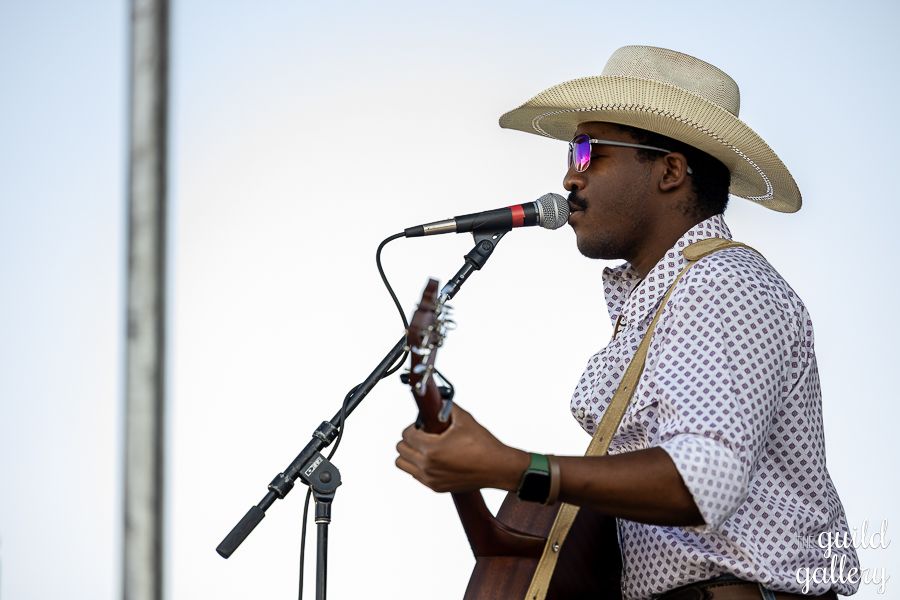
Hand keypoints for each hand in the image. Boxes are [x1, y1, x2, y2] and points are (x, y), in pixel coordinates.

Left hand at [395, 404, 528, 493]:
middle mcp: (427, 466)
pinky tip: (434, 458)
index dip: (414, 426)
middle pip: (401, 449)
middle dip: (410, 438)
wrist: (497, 468)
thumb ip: (447, 406)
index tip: (424, 425)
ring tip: (425, 447)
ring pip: (403, 464)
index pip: (406, 434)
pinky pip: (415, 474)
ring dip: (409, 453)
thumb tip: (438, 399)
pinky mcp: (435, 487)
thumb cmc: (483, 445)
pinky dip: (418, 465)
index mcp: (432, 449)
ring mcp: (430, 479)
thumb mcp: (464, 419)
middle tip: (424, 434)